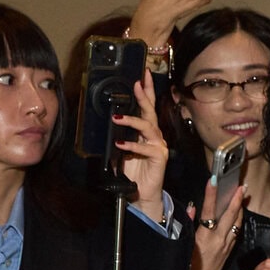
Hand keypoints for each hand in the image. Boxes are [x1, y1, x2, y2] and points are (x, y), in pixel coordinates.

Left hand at [114, 73, 171, 216]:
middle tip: (136, 84)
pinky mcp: (159, 157)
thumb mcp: (122, 149)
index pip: (147, 107)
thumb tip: (110, 122)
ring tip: (117, 118)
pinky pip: (145, 148)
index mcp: (146, 131)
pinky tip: (120, 144)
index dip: (146, 91)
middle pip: (150, 112)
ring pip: (148, 127)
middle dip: (144, 96)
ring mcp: (158, 145)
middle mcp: (155, 135)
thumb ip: (120, 136)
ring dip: (132, 121)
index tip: (142, 76)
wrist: (142, 193)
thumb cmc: (133, 170)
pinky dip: (132, 145)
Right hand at [186, 181, 247, 269]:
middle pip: (230, 215)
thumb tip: (192, 207)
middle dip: (236, 199)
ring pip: (236, 224)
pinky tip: (239, 217)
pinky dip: (237, 223)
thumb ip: (188, 224)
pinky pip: (236, 234)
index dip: (211, 194)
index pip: (209, 210)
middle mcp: (218, 240)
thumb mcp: (183, 245)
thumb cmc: (184, 268)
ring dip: (240, 210)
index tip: (214, 179)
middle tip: (242, 185)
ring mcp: (226, 247)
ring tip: (243, 197)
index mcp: (204, 237)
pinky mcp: (229, 253)